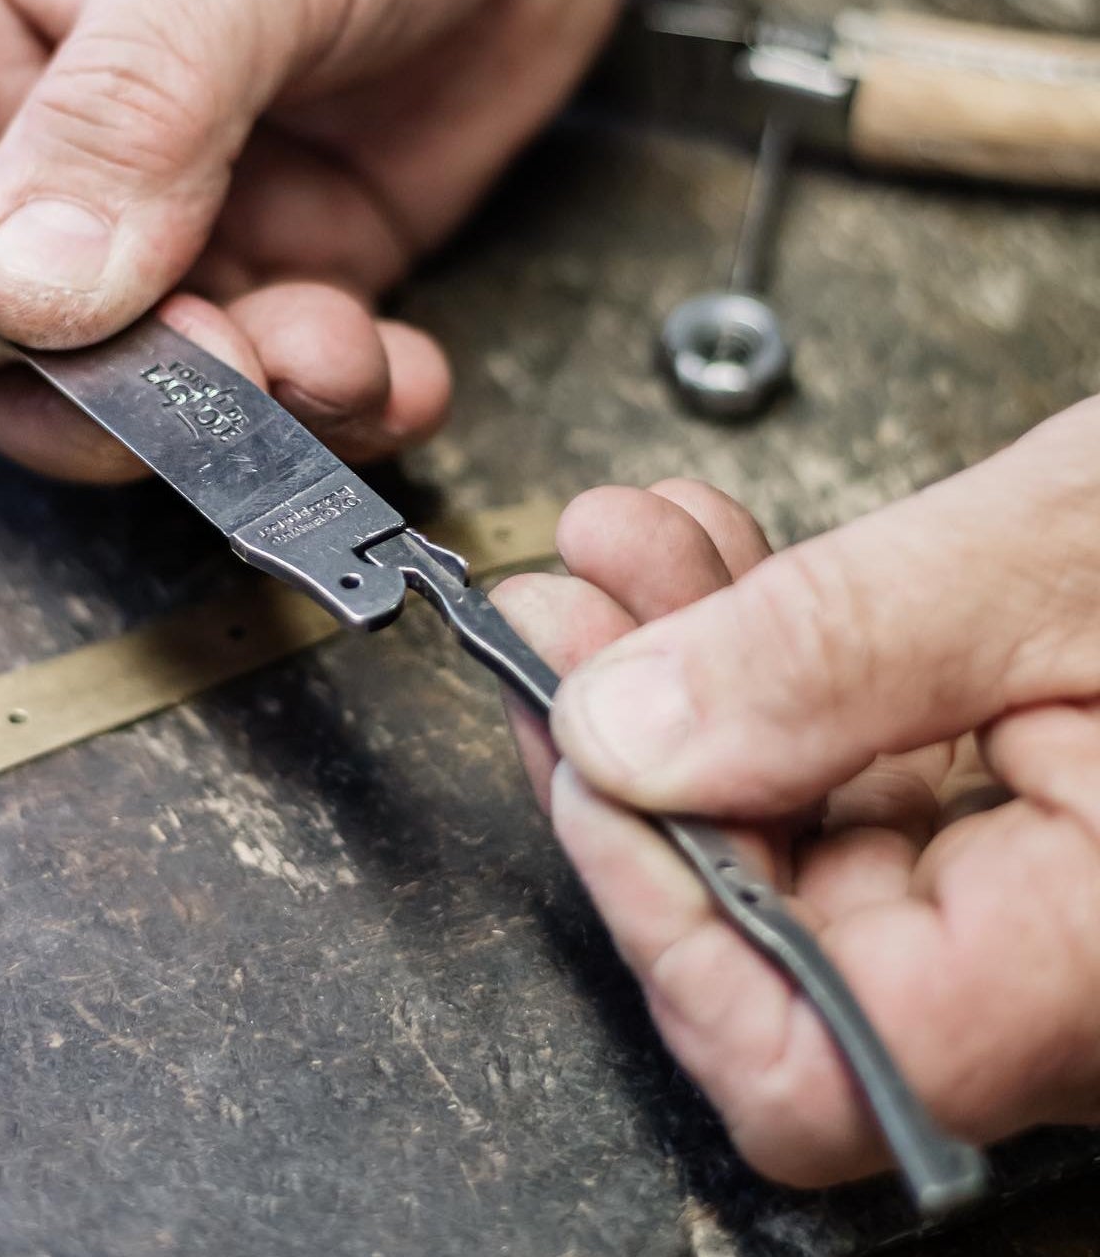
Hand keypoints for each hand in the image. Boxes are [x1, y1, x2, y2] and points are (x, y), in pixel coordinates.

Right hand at [0, 0, 639, 480]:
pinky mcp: (278, 263)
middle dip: (93, 394)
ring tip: (335, 359)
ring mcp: (162, 219)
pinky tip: (396, 371)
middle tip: (207, 381)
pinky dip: (335, 405)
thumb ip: (127, 111)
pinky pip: (276, 383)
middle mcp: (34, 134)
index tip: (7, 335)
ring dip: (233, 415)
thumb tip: (22, 297)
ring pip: (135, 389)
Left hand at [493, 398, 1099, 1187]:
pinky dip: (757, 658)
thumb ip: (836, 655)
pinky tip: (705, 562)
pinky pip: (842, 764)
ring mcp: (1029, 895)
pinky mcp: (1012, 811)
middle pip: (761, 929)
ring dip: (674, 676)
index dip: (658, 909)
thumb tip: (626, 735)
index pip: (809, 1054)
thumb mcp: (1065, 553)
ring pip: (783, 828)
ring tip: (621, 554)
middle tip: (559, 616)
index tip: (583, 753)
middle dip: (631, 748)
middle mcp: (1060, 968)